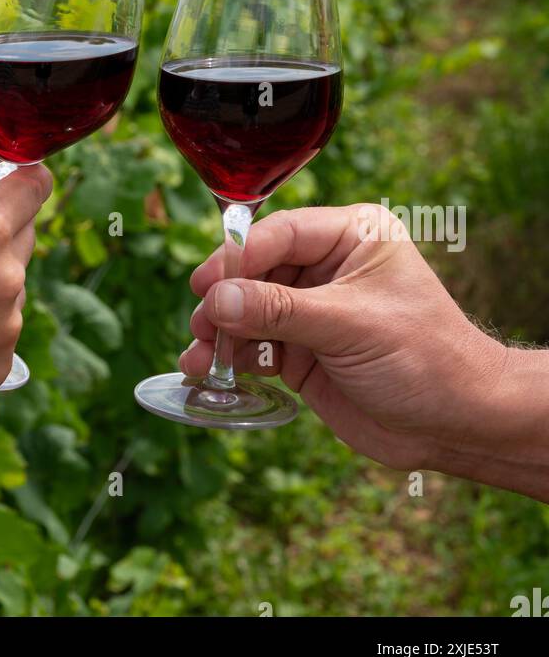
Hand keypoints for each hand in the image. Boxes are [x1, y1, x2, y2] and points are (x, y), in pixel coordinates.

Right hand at [183, 203, 548, 498]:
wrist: (456, 424)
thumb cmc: (423, 358)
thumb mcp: (350, 326)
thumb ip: (280, 311)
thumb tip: (217, 299)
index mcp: (352, 236)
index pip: (282, 233)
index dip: (240, 256)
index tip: (206, 283)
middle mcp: (328, 267)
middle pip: (257, 271)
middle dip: (225, 299)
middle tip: (200, 323)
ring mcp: (312, 310)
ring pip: (249, 310)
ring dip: (220, 333)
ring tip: (199, 358)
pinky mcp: (301, 351)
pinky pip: (254, 346)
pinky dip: (231, 359)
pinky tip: (209, 374)